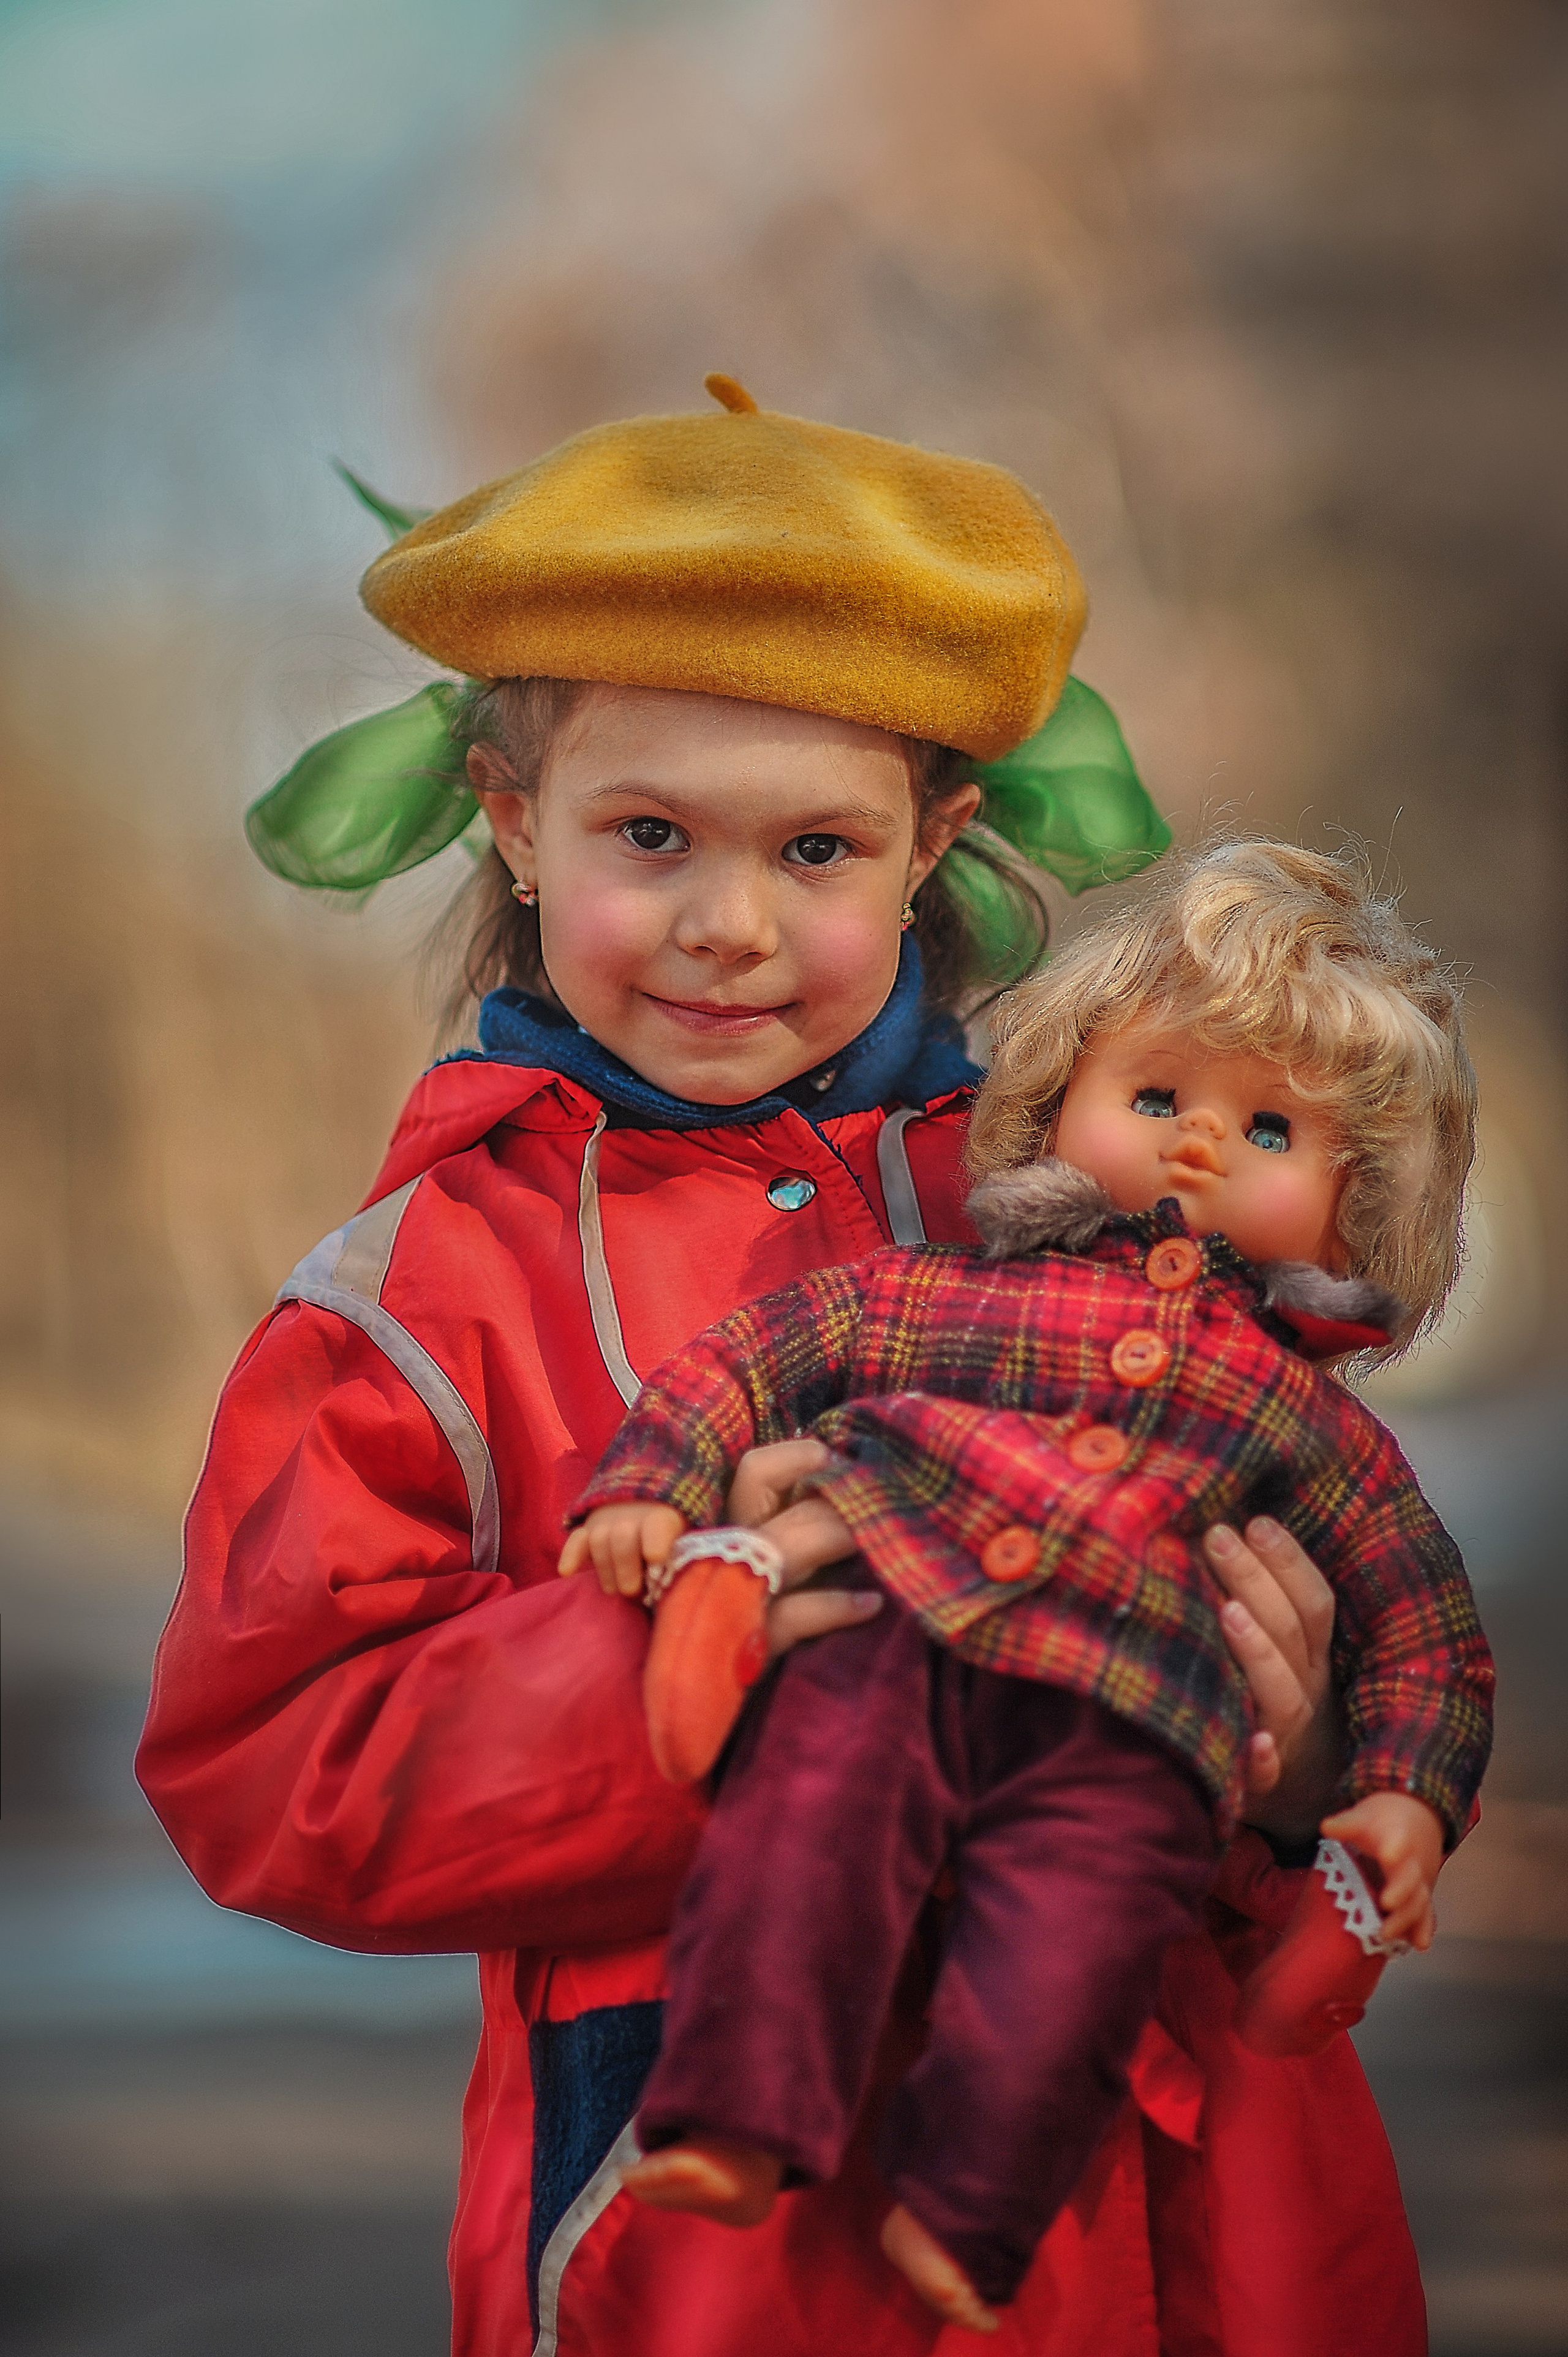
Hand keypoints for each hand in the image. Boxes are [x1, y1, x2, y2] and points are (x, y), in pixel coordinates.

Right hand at [559, 1504, 687, 1597]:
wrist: (645, 1510)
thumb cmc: (670, 1543)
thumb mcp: (682, 1545)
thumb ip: (676, 1561)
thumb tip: (666, 1585)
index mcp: (662, 1519)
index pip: (656, 1527)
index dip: (654, 1542)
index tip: (654, 1559)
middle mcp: (632, 1517)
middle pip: (622, 1538)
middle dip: (625, 1569)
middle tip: (632, 1591)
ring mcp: (607, 1522)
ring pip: (599, 1540)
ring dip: (605, 1570)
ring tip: (614, 1589)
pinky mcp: (588, 1530)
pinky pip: (576, 1540)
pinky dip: (570, 1555)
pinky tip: (567, 1572)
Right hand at [727, 1439, 881, 1657]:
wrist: (705, 1694)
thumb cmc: (762, 1617)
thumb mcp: (776, 1562)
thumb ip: (800, 1526)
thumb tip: (852, 1488)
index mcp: (731, 1526)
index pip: (756, 1472)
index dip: (799, 1458)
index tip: (840, 1463)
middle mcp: (725, 1554)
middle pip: (773, 1503)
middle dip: (831, 1492)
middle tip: (879, 1498)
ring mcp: (735, 1598)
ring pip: (780, 1547)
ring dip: (835, 1534)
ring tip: (876, 1536)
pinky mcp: (750, 1645)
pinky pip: (794, 1615)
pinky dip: (836, 1606)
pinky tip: (871, 1603)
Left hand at [1203, 1516, 1341, 1839]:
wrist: (1307, 1802)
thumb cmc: (1282, 1708)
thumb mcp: (1291, 1657)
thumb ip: (1270, 1607)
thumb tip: (1229, 1532)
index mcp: (1313, 1658)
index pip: (1311, 1602)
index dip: (1288, 1560)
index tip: (1255, 1520)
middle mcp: (1308, 1692)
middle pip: (1290, 1631)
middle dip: (1256, 1580)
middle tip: (1217, 1535)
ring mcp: (1289, 1737)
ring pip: (1281, 1693)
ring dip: (1258, 1653)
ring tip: (1228, 1613)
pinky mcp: (1265, 1784)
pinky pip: (1267, 1775)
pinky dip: (1263, 1760)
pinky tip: (1254, 1744)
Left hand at [1321, 1792, 1443, 1948]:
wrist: (1418, 1818)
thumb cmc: (1384, 1821)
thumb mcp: (1365, 1816)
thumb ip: (1347, 1824)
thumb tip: (1326, 1827)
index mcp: (1396, 1838)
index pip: (1396, 1842)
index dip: (1394, 1849)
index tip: (1388, 1855)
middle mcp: (1411, 1862)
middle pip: (1409, 1878)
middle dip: (1400, 1892)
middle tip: (1386, 1904)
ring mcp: (1419, 1882)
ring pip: (1418, 1901)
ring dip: (1407, 1919)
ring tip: (1387, 1934)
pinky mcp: (1421, 1896)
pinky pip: (1425, 1913)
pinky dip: (1423, 1929)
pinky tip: (1418, 1944)